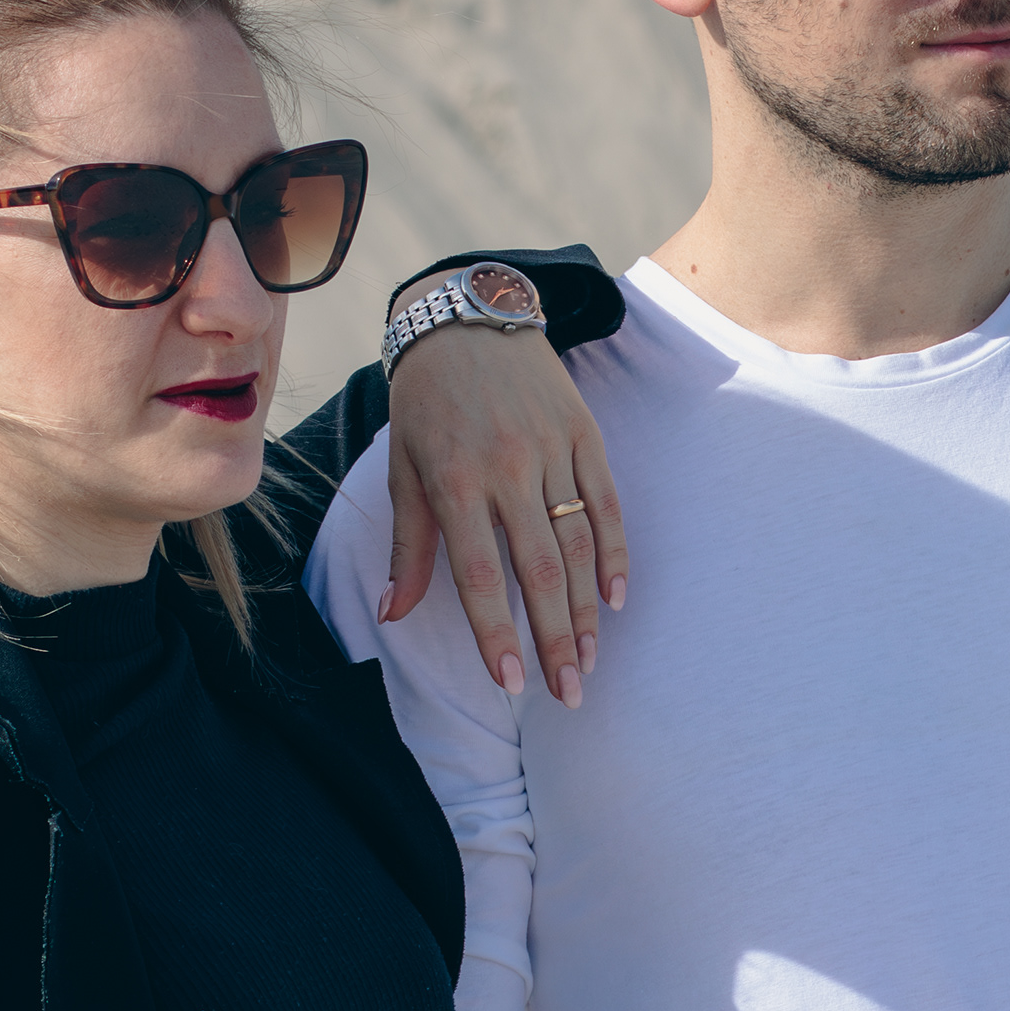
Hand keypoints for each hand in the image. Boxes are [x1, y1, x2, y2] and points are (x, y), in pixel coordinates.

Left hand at [383, 283, 626, 707]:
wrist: (467, 317)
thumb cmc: (425, 403)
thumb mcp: (402, 469)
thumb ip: (408, 546)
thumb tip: (391, 615)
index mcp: (455, 481)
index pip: (481, 575)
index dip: (498, 634)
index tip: (512, 684)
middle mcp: (507, 468)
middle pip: (540, 570)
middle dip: (556, 639)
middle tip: (568, 693)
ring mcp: (552, 450)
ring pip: (579, 545)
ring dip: (588, 610)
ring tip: (589, 661)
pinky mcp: (584, 434)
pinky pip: (607, 504)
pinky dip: (616, 554)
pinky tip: (618, 600)